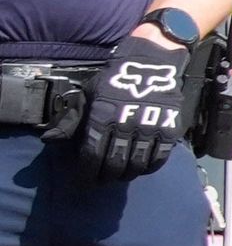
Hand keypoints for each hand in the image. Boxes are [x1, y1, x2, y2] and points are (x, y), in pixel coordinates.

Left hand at [76, 27, 206, 181]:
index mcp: (103, 117)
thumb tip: (48, 140)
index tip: (84, 181)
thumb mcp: (87, 96)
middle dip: (106, 177)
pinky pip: (158, 158)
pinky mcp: (169, 129)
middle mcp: (126, 125)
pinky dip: (149, 168)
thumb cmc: (113, 81)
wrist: (150, 64)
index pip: (92, 155)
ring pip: (136, 164)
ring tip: (121, 174)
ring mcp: (149, 128)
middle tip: (102, 180)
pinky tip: (141, 168)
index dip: (87, 173)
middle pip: (114, 164)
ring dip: (126, 174)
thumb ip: (70, 121)